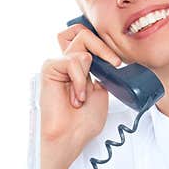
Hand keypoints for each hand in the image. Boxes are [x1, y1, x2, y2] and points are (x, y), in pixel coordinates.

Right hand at [40, 21, 120, 168]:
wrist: (70, 137)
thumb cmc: (83, 122)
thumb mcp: (102, 92)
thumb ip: (101, 72)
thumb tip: (105, 57)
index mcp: (82, 68)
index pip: (89, 40)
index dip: (104, 44)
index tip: (118, 62)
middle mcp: (69, 63)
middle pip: (81, 32)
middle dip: (102, 46)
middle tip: (114, 63)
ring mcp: (59, 64)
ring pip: (81, 45)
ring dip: (88, 75)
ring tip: (81, 97)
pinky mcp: (50, 68)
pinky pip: (71, 61)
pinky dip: (79, 80)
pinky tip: (75, 97)